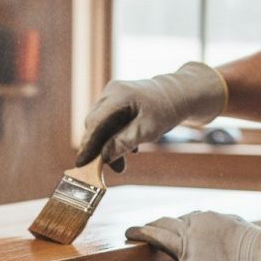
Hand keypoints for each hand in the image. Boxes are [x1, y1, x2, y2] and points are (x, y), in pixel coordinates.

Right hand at [75, 62, 227, 168]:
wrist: (179, 94)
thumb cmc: (167, 110)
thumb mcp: (148, 129)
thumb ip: (124, 142)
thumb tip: (104, 157)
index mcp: (118, 95)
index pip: (95, 123)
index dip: (87, 145)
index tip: (81, 164)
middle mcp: (111, 92)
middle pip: (95, 125)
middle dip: (99, 148)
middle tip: (112, 168)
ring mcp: (112, 95)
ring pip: (100, 125)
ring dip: (108, 145)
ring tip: (121, 164)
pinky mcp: (116, 102)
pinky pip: (107, 122)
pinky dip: (113, 137)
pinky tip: (128, 149)